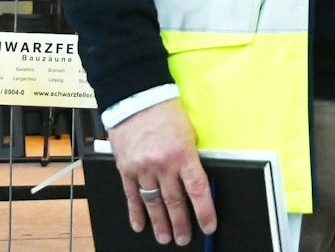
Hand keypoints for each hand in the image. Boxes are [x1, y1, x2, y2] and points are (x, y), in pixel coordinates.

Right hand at [108, 98, 216, 245]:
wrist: (136, 96)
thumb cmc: (166, 110)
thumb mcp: (189, 132)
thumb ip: (190, 157)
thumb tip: (195, 180)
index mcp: (183, 154)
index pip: (197, 190)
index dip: (204, 211)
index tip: (208, 226)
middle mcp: (163, 165)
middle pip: (174, 202)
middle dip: (181, 223)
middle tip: (184, 238)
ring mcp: (142, 168)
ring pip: (153, 202)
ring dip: (159, 223)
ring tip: (164, 237)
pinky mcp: (126, 167)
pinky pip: (131, 195)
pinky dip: (135, 212)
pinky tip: (139, 224)